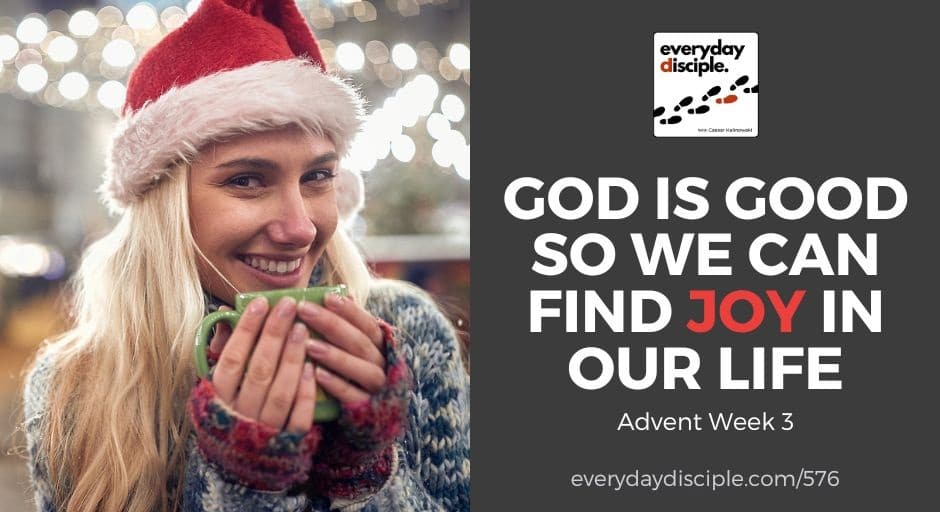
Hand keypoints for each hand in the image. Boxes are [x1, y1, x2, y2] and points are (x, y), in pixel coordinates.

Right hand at [207, 297, 317, 432]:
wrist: (240, 464)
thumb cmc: (229, 409)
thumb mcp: (218, 383)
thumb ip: (222, 350)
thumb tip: (225, 313)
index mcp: (218, 398)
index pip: (232, 358)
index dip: (246, 330)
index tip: (261, 303)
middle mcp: (239, 414)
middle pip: (258, 370)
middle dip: (274, 335)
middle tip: (289, 306)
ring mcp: (264, 430)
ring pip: (279, 391)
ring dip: (291, 358)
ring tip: (302, 328)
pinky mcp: (287, 442)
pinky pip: (298, 417)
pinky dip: (305, 392)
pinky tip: (311, 367)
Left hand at [295, 293, 386, 403]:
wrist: (369, 420)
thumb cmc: (353, 377)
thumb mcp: (352, 350)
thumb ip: (346, 328)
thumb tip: (333, 294)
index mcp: (381, 346)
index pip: (367, 324)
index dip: (349, 310)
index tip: (326, 296)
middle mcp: (384, 365)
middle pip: (361, 342)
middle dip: (332, 324)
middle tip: (304, 310)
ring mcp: (378, 388)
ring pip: (361, 368)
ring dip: (334, 355)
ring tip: (307, 343)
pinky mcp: (368, 411)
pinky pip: (354, 396)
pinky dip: (336, 385)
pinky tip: (316, 374)